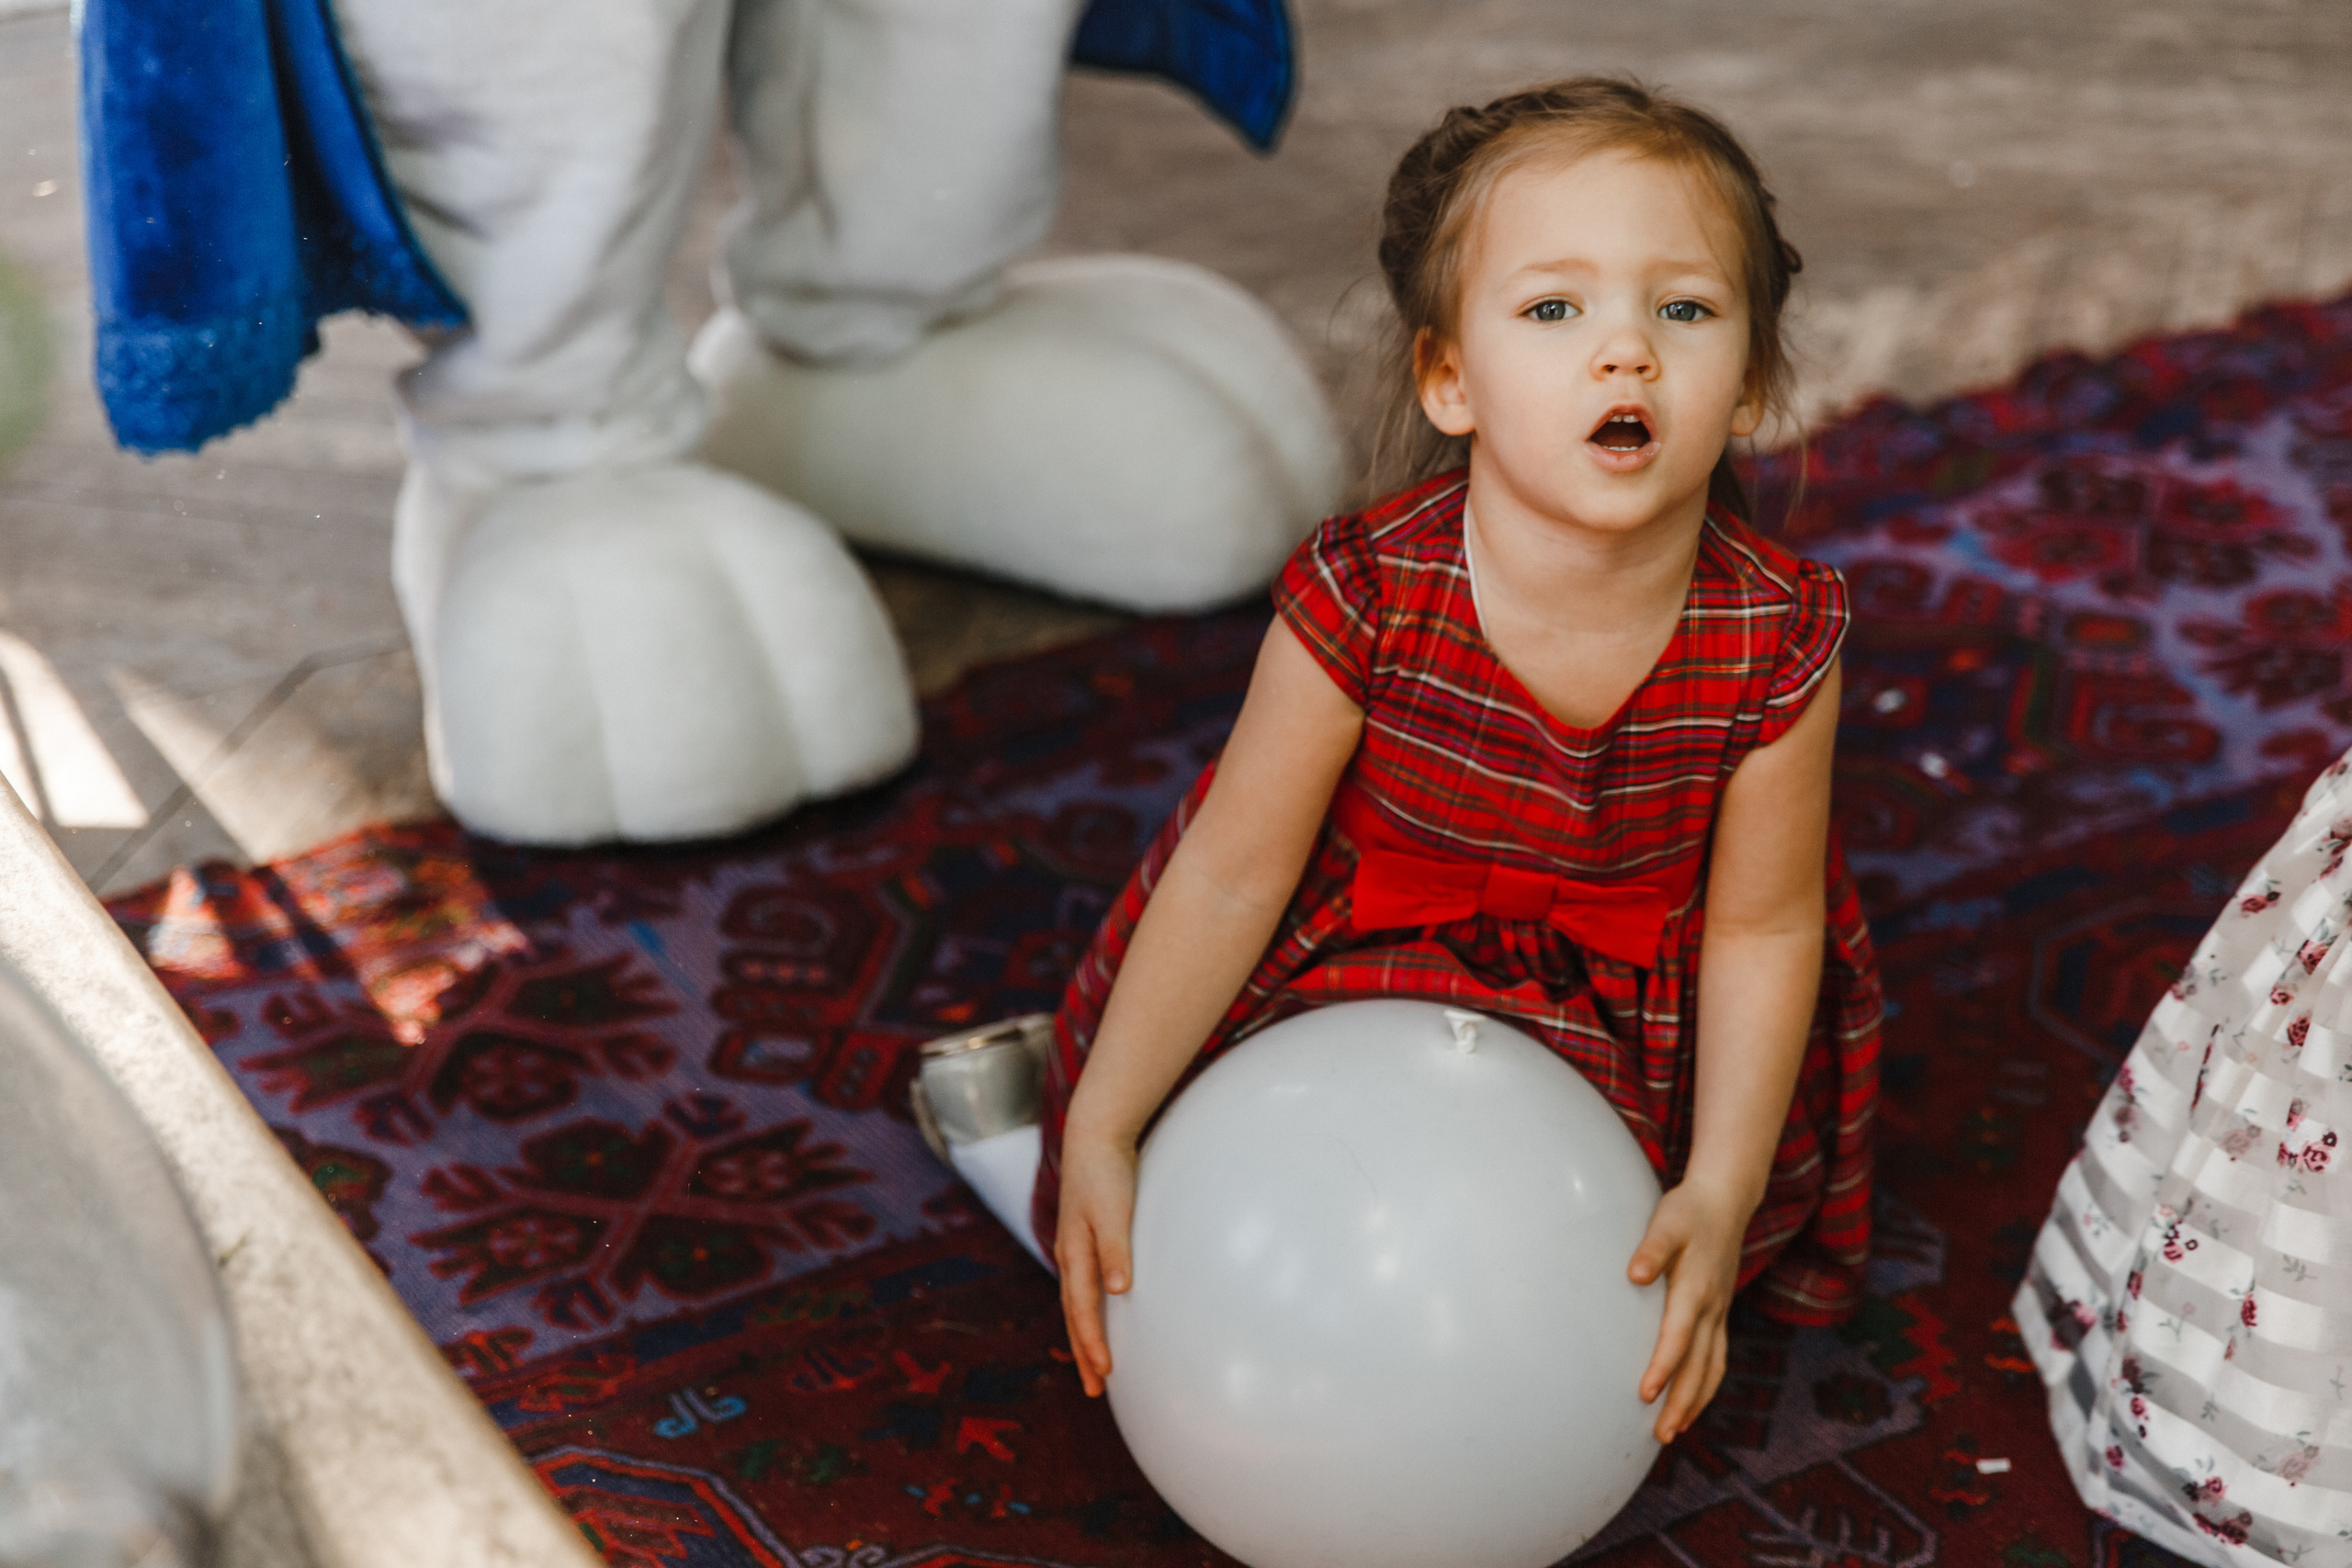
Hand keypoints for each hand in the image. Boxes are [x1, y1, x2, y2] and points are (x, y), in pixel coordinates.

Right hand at [1055, 1132, 1138, 1397]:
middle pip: (1074, 1315)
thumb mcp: (1113, 1209)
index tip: (1104, 1374)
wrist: (1094, 1136)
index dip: (1091, 1343)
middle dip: (1083, 1352)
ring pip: (1077, 1302)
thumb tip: (1119, 1290)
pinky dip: (1088, 1310)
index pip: (1082, 1310)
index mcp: (1074, 1253)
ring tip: (1095, 1364)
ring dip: (1084, 1335)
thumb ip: (1115, 1248)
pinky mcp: (1085, 1239)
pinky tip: (1099, 1315)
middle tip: (1094, 1390)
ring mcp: (1075, 1248)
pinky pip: (1084, 1286)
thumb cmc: (1106, 1172)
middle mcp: (1070, 1255)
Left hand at [1627, 1179, 1751, 1443]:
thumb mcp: (1667, 1221)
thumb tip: (1636, 1275)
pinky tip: (1691, 1402)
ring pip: (1711, 1367)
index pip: (1678, 1337)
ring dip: (1695, 1401)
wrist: (1725, 1202)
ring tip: (1674, 1430)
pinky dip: (1705, 1384)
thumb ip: (1651, 1248)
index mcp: (1695, 1288)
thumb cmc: (1688, 1211)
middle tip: (1660, 1435)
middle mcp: (1712, 1307)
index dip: (1663, 1367)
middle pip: (1698, 1365)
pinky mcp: (1720, 1313)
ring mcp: (1719, 1313)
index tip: (1645, 1393)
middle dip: (1681, 1402)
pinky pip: (1716, 1357)